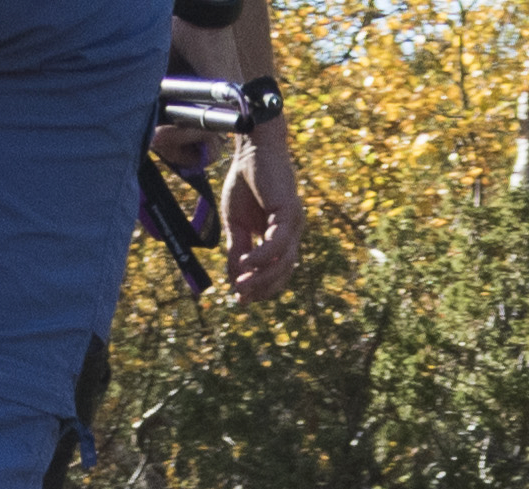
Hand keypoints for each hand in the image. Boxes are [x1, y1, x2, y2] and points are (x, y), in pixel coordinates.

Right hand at [220, 121, 302, 301]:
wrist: (251, 149)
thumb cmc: (244, 182)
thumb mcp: (235, 223)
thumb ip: (238, 249)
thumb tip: (235, 278)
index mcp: (280, 236)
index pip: (275, 271)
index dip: (260, 288)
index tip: (241, 300)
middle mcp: (291, 232)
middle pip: (282, 272)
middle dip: (262, 288)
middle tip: (241, 297)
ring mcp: (293, 223)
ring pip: (283, 263)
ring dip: (261, 277)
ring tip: (240, 284)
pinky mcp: (289, 212)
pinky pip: (278, 243)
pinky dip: (262, 257)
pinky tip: (246, 263)